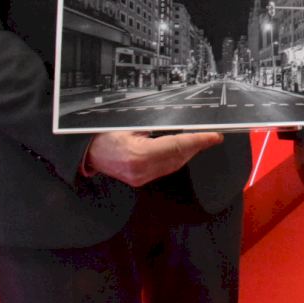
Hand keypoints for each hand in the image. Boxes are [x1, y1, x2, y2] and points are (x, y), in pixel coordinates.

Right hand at [84, 130, 223, 186]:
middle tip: (212, 135)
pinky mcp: (140, 179)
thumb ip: (156, 125)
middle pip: (179, 157)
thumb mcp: (130, 124)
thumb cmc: (105, 134)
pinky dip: (178, 158)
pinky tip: (184, 149)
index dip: (198, 140)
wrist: (89, 151)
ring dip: (190, 152)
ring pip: (175, 164)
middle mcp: (141, 170)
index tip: (214, 136)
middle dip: (197, 146)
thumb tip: (182, 122)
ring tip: (202, 140)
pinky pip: (166, 168)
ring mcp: (141, 177)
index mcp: (138, 155)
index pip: (177, 146)